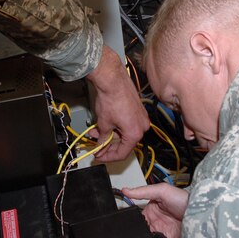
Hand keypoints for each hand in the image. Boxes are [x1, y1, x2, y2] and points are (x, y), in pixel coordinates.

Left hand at [86, 46, 148, 161]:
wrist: (113, 80)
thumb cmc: (111, 99)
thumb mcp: (104, 124)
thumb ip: (103, 139)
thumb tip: (100, 146)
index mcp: (135, 134)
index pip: (122, 153)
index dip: (108, 157)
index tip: (99, 156)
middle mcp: (142, 127)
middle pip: (124, 144)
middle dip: (108, 145)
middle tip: (96, 146)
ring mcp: (141, 118)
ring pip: (125, 133)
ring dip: (110, 134)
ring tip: (96, 132)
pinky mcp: (138, 110)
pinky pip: (127, 124)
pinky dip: (116, 126)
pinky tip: (105, 124)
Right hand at [123, 183, 186, 237]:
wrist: (200, 212)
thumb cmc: (183, 199)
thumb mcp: (162, 190)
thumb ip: (143, 191)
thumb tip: (125, 190)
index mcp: (151, 210)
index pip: (137, 218)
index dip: (132, 223)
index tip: (128, 226)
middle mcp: (155, 223)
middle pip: (142, 232)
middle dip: (140, 236)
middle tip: (140, 236)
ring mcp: (162, 233)